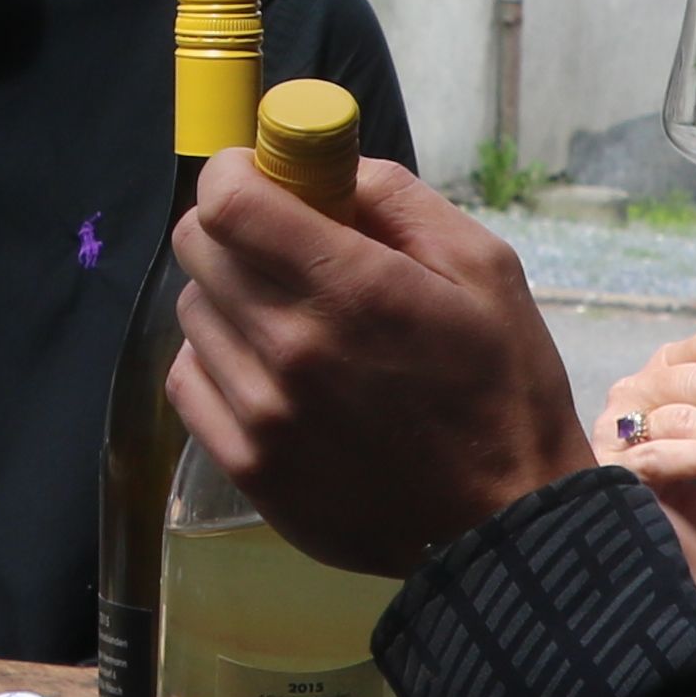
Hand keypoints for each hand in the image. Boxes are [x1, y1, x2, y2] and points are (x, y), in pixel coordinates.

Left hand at [164, 151, 586, 582]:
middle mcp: (290, 347)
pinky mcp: (248, 467)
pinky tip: (268, 371)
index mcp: (350, 288)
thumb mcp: (485, 268)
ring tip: (290, 320)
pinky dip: (218, 362)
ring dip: (230, 299)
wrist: (506, 530)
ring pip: (193, 313)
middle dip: (236, 229)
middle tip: (286, 248)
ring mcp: (260, 413)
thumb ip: (397, 200)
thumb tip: (327, 166)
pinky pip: (189, 382)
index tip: (264, 180)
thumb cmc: (505, 390)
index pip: (226, 200)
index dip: (237, 174)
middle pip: (199, 248)